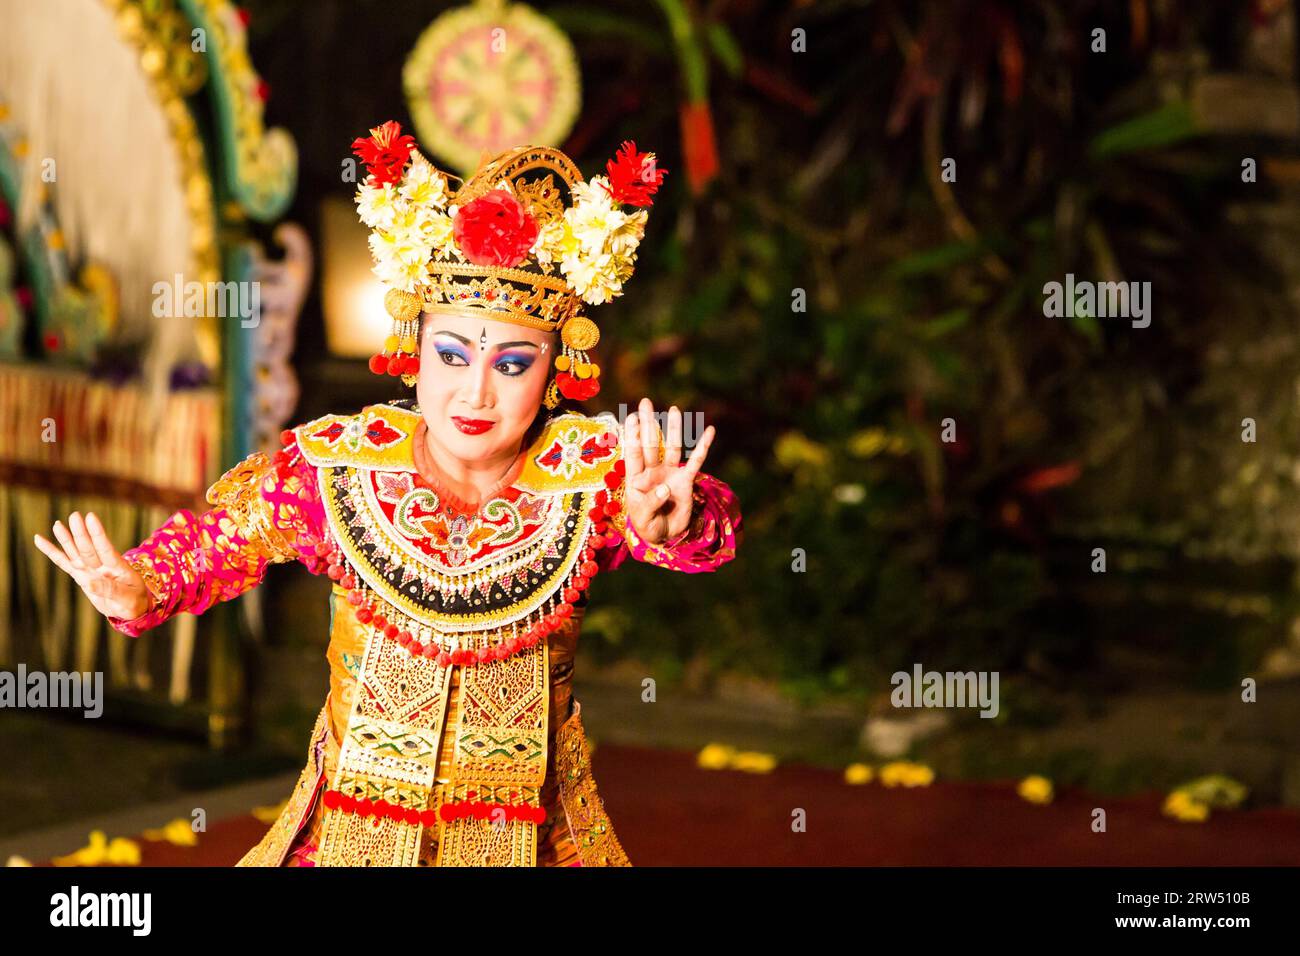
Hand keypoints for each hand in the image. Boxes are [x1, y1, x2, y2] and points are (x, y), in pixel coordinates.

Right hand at [33, 511, 150, 620]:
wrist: (129, 608)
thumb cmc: (132, 602)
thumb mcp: (127, 598)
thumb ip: (109, 590)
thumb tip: (88, 582)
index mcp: (118, 567)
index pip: (105, 548)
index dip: (98, 533)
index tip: (91, 517)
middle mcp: (102, 566)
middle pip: (88, 549)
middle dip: (81, 533)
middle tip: (74, 516)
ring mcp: (90, 570)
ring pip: (76, 553)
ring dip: (67, 539)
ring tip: (57, 524)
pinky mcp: (81, 576)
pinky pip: (64, 563)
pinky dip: (53, 552)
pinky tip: (40, 540)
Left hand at [623, 397, 714, 544]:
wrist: (664, 536)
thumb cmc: (647, 525)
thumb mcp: (643, 518)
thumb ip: (651, 502)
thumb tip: (665, 487)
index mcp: (636, 478)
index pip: (633, 453)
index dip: (632, 435)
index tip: (631, 416)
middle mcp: (652, 471)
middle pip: (650, 444)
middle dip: (648, 423)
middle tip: (645, 402)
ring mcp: (670, 473)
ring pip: (672, 448)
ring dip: (674, 429)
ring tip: (673, 410)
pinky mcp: (686, 480)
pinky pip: (696, 461)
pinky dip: (703, 446)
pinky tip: (709, 431)